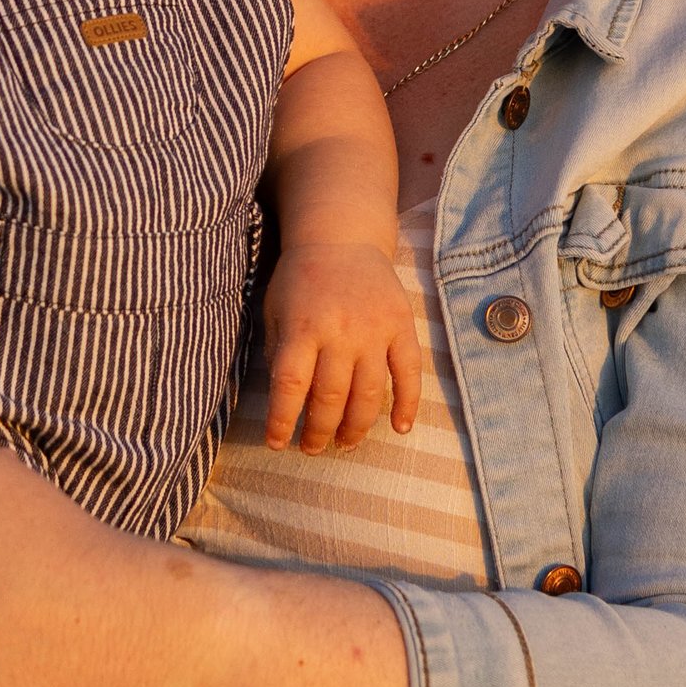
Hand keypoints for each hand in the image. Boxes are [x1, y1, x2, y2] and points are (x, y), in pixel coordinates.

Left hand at [260, 239, 421, 452]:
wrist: (342, 237)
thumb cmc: (301, 278)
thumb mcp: (276, 310)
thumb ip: (279, 353)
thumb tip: (285, 402)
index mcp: (303, 326)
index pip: (291, 385)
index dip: (283, 420)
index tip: (277, 444)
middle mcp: (340, 331)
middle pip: (332, 397)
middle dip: (320, 431)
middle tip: (313, 448)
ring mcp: (375, 330)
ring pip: (369, 394)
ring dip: (356, 427)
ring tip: (344, 444)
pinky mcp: (402, 326)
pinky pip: (409, 372)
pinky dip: (407, 404)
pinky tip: (399, 428)